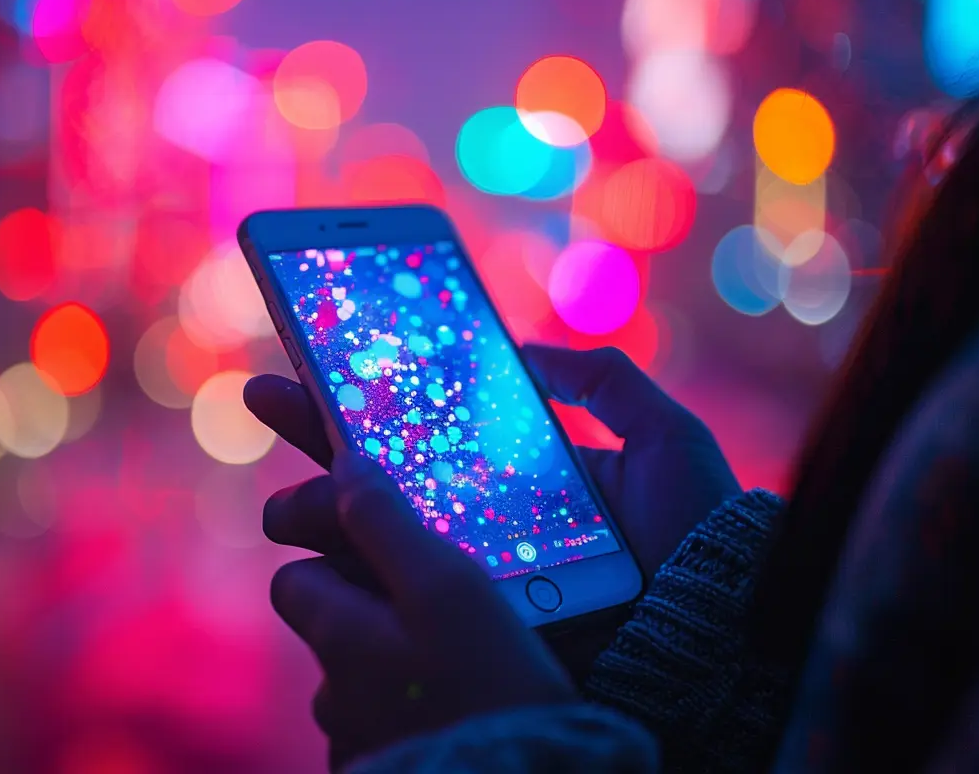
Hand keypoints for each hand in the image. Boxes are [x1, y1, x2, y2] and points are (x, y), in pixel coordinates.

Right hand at [245, 344, 738, 578]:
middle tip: (264, 397)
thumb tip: (530, 351)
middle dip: (312, 435)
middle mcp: (478, 519)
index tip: (313, 356)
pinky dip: (342, 578)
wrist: (713, 627)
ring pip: (366, 537)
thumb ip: (605, 382)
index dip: (368, 394)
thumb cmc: (694, 533)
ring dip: (310, 510)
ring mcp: (469, 572)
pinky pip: (390, 596)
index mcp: (512, 472)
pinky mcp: (469, 623)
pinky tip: (312, 559)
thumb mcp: (664, 438)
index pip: (425, 426)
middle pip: (377, 474)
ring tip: (285, 501)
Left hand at [269, 452, 576, 769]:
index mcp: (337, 635)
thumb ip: (386, 522)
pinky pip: (389, 726)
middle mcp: (334, 693)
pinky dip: (413, 712)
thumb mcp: (446, 584)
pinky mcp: (393, 769)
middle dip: (369, 612)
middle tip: (434, 605)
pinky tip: (460, 706)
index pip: (294, 576)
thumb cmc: (487, 685)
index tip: (377, 549)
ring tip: (461, 661)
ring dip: (395, 665)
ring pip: (362, 682)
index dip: (331, 557)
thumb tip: (344, 467)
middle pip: (331, 631)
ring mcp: (359, 740)